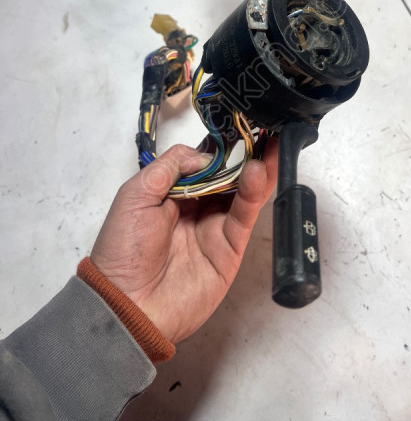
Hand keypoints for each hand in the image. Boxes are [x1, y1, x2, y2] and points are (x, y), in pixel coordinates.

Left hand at [90, 141, 277, 343]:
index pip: (202, 163)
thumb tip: (205, 155)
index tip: (237, 123)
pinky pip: (245, 215)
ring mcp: (215, 227)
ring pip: (242, 192)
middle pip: (227, 175)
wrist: (128, 304)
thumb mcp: (136, 195)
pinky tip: (258, 171)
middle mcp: (197, 208)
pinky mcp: (230, 248)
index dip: (219, 145)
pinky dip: (255, 192)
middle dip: (244, 152)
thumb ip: (170, 167)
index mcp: (172, 194)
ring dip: (257, 167)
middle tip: (264, 127)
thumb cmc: (124, 248)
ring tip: (270, 142)